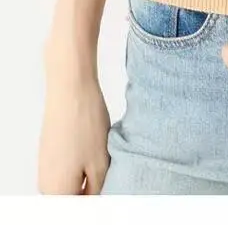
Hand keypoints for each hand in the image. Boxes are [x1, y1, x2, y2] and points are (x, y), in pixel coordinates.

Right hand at [37, 67, 110, 194]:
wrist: (70, 88)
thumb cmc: (85, 123)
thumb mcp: (101, 164)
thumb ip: (98, 191)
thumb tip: (97, 200)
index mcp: (57, 192)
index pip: (81, 208)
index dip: (100, 197)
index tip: (111, 183)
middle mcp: (46, 183)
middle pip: (75, 196)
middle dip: (95, 186)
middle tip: (110, 167)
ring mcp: (46, 166)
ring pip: (74, 180)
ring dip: (90, 172)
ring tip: (103, 153)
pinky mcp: (50, 151)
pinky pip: (68, 165)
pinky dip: (83, 159)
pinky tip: (94, 143)